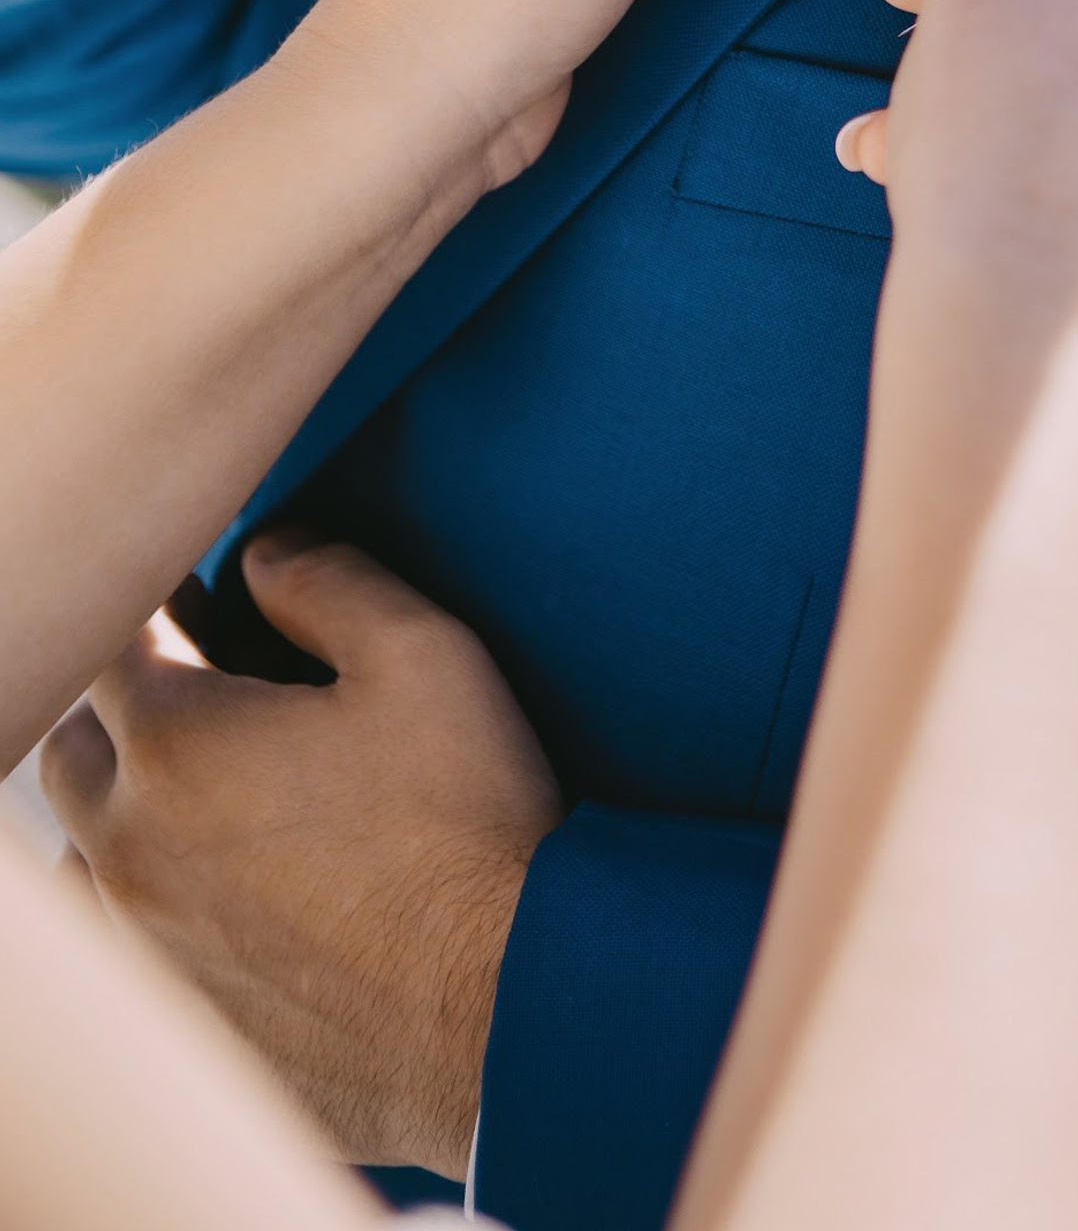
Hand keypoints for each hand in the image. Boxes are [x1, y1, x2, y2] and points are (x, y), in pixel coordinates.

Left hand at [40, 535, 562, 1180]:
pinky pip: (119, 952)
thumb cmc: (468, 822)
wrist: (503, 1008)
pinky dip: (149, 907)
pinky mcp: (177, 1025)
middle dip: (126, 707)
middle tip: (207, 690)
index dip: (160, 607)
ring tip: (210, 800)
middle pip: (72, 749)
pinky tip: (226, 899)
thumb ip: (325, 578)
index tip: (208, 601)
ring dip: (124, 813)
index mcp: (177, 746)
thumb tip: (263, 552)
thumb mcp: (424, 653)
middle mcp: (129, 850)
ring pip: (81, 860)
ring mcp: (142, 949)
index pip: (115, 645)